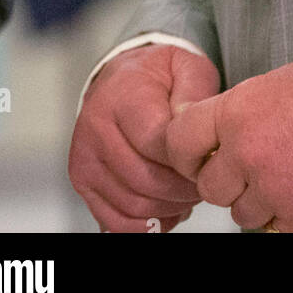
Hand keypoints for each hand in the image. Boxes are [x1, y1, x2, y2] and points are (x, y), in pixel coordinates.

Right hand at [68, 43, 220, 231]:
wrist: (123, 78)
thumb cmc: (159, 76)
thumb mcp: (188, 66)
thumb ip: (195, 93)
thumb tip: (190, 126)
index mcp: (122, 96)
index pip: (155, 143)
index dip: (187, 160)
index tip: (209, 159)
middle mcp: (95, 127)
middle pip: (144, 179)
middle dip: (182, 190)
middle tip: (204, 183)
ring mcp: (85, 157)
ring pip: (132, 205)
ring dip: (168, 209)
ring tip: (188, 194)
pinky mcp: (83, 180)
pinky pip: (114, 221)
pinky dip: (145, 225)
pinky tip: (166, 210)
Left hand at [165, 55, 292, 232]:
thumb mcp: (272, 83)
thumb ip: (238, 110)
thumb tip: (215, 131)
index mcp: (235, 112)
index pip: (179, 141)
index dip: (185, 151)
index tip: (198, 155)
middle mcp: (246, 152)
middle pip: (208, 187)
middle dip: (225, 180)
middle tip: (247, 167)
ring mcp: (271, 188)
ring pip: (240, 213)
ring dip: (255, 200)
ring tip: (282, 177)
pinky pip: (272, 228)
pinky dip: (282, 215)